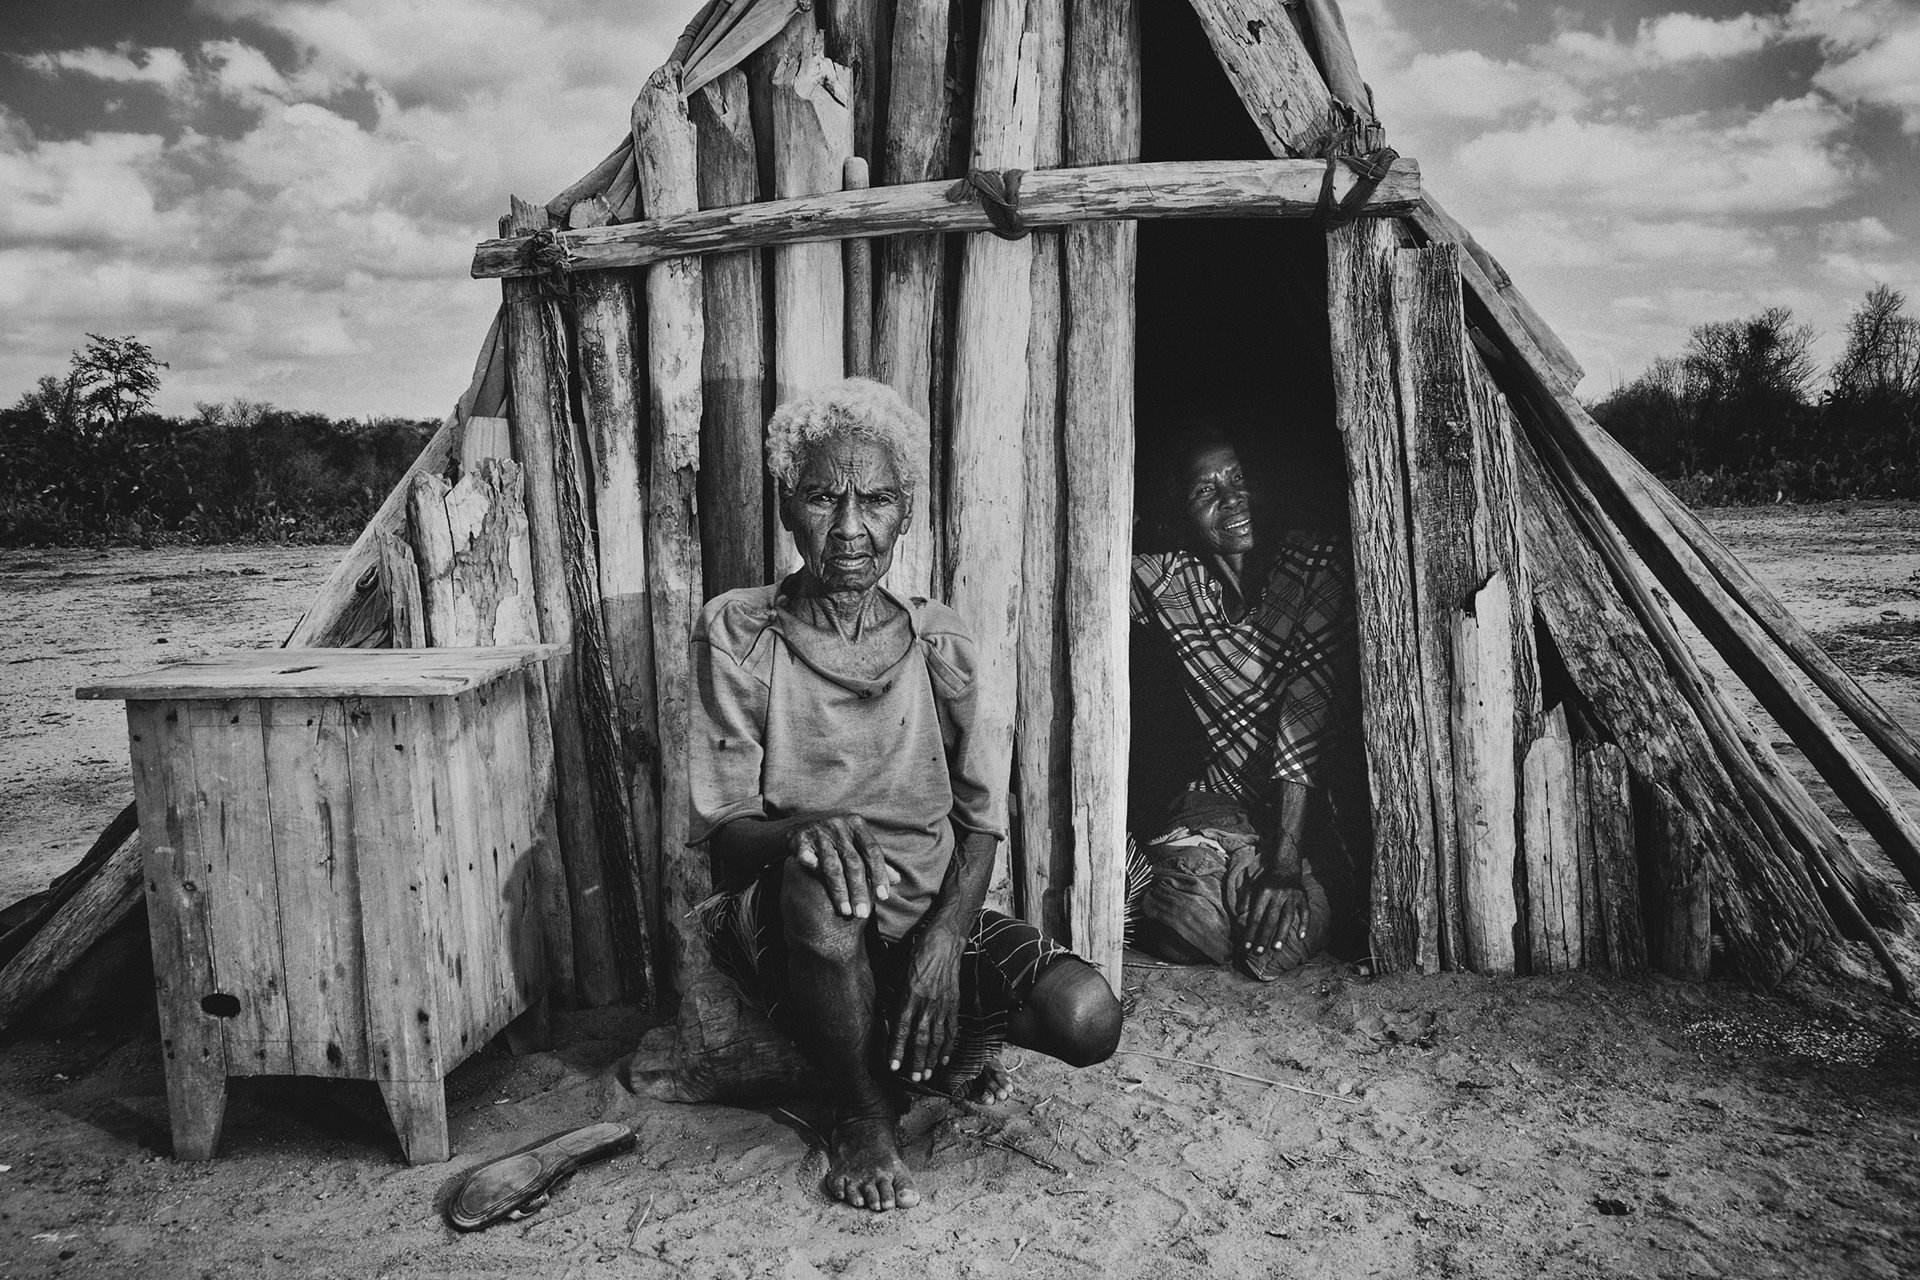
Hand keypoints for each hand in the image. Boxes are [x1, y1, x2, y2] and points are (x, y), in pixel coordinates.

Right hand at [789, 814, 898, 919]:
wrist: (803, 825)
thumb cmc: (837, 838)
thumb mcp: (857, 844)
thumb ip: (875, 862)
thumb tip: (897, 880)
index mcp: (857, 825)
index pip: (872, 851)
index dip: (879, 874)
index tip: (883, 897)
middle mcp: (839, 826)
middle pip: (853, 862)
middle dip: (859, 890)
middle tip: (863, 913)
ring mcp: (819, 831)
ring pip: (832, 865)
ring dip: (839, 890)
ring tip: (845, 911)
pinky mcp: (800, 839)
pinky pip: (806, 856)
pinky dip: (812, 867)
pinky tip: (817, 885)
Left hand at [889, 927, 962, 1081]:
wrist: (945, 941)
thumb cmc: (919, 953)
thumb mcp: (901, 972)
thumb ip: (898, 996)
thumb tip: (892, 1016)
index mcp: (910, 995)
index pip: (902, 1029)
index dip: (897, 1050)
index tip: (893, 1067)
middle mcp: (926, 1003)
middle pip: (921, 1039)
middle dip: (916, 1061)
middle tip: (914, 1078)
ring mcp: (943, 1005)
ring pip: (937, 1038)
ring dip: (931, 1058)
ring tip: (927, 1074)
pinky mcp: (954, 1003)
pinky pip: (952, 1028)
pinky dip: (948, 1045)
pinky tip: (944, 1058)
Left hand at [1227, 846, 1307, 955]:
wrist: (1286, 865)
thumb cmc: (1267, 880)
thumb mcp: (1253, 885)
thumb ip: (1245, 898)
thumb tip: (1238, 914)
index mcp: (1264, 892)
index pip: (1256, 916)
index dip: (1250, 932)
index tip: (1246, 947)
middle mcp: (1278, 894)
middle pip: (1270, 919)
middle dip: (1264, 937)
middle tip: (1258, 952)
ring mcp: (1292, 896)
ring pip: (1287, 917)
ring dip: (1282, 934)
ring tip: (1276, 949)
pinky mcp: (1303, 897)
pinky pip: (1306, 912)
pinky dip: (1305, 924)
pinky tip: (1302, 937)